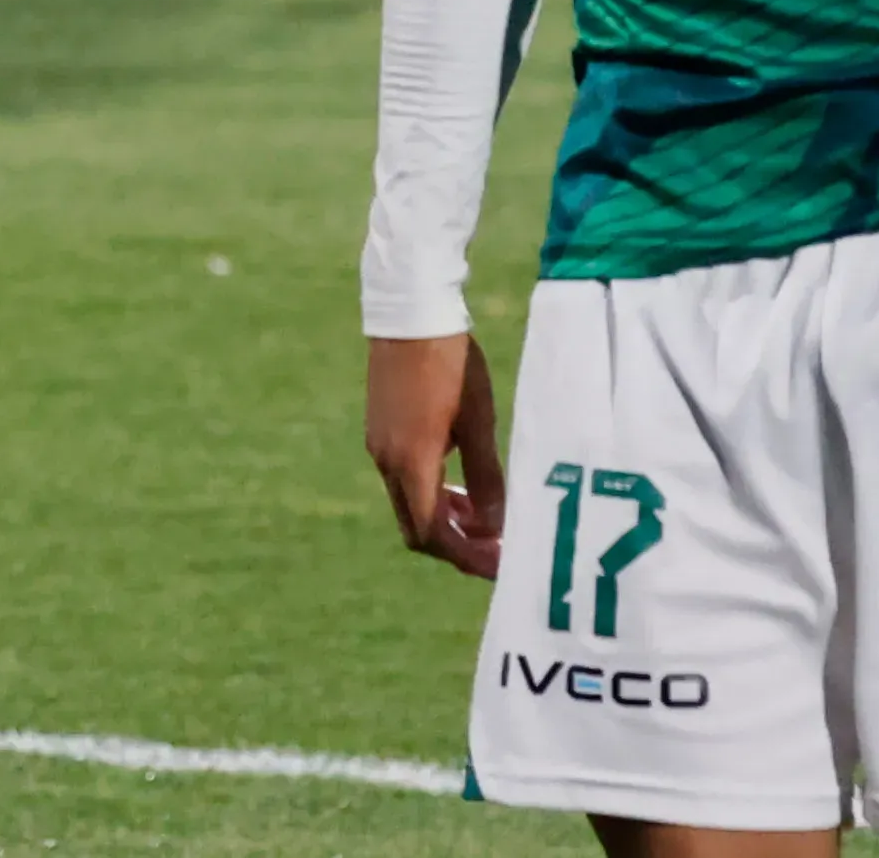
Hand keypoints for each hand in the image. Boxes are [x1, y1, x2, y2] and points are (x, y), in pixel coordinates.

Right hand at [364, 332, 504, 577]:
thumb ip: (485, 477)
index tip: (500, 565)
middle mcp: (386, 461)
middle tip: (496, 547)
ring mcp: (378, 445)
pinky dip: (431, 492)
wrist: (410, 312)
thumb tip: (494, 526)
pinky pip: (403, 478)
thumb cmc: (451, 364)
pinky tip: (459, 479)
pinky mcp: (379, 429)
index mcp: (410, 463)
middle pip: (416, 527)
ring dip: (444, 518)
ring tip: (485, 515)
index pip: (433, 535)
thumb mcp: (478, 422)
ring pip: (408, 502)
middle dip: (456, 544)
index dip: (466, 557)